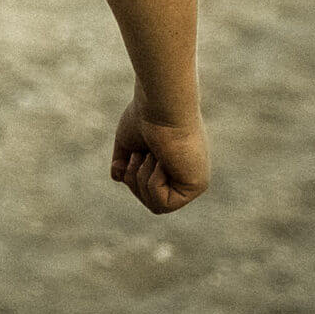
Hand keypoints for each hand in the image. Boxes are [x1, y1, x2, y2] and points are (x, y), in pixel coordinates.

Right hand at [111, 99, 208, 213]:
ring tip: (152, 155)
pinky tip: (161, 162)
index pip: (147, 192)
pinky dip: (153, 183)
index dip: (132, 177)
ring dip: (143, 179)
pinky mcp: (196, 185)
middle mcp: (186, 176)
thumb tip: (118, 178)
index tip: (137, 152)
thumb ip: (124, 161)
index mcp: (173, 166)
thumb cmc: (145, 117)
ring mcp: (192, 182)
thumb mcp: (129, 142)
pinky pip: (164, 203)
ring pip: (155, 206)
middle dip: (135, 180)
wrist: (159, 107)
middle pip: (150, 203)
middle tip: (142, 154)